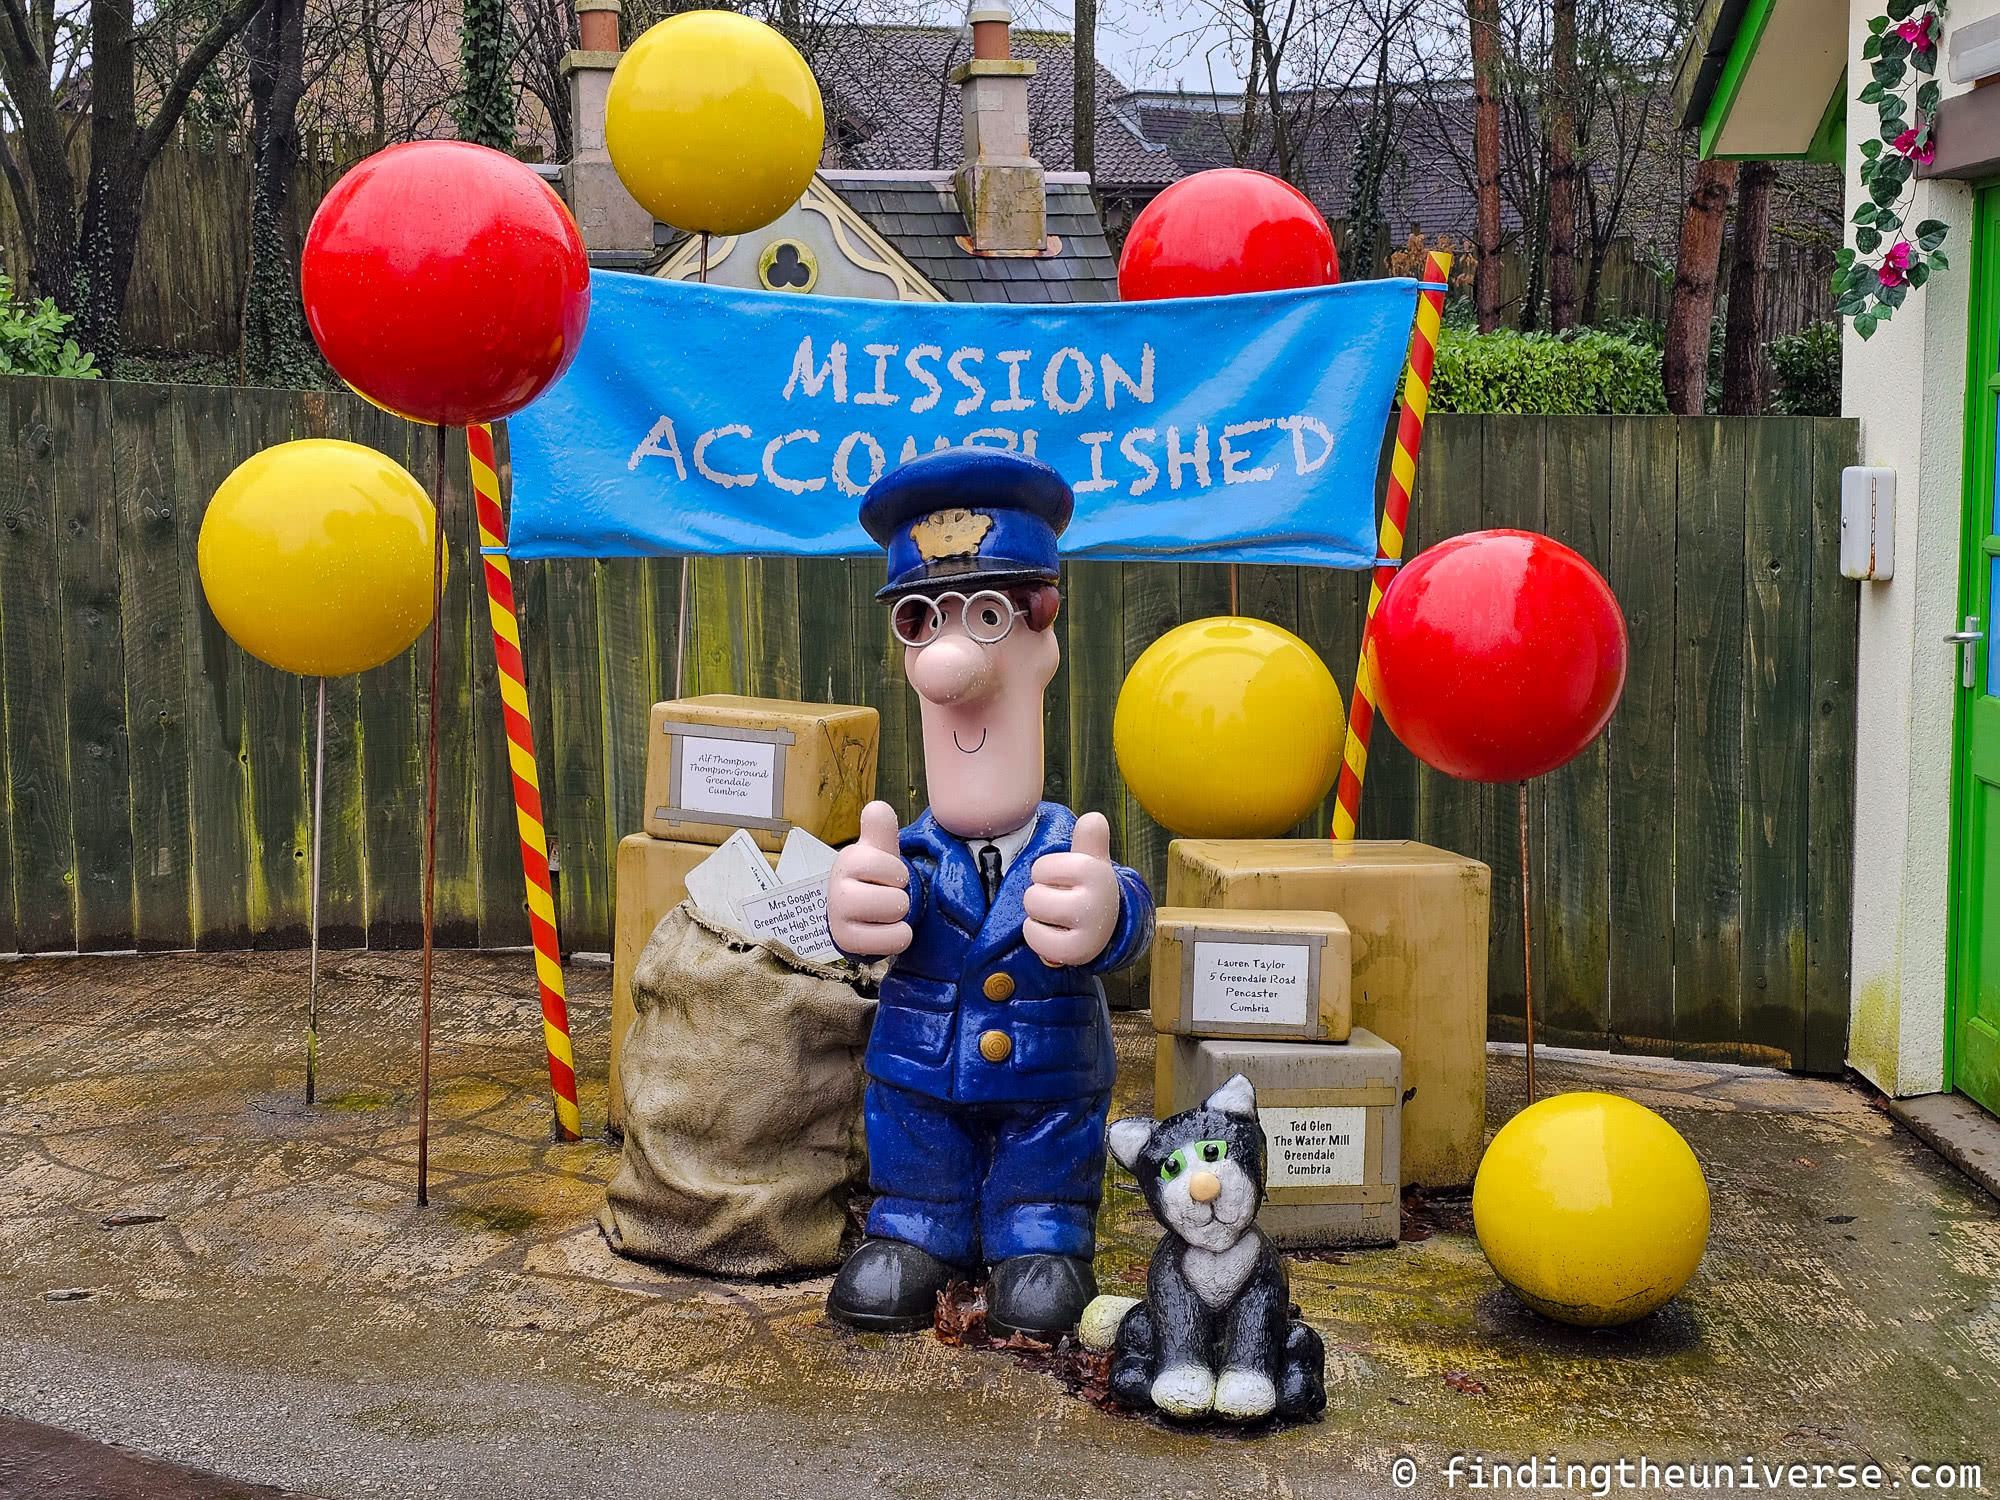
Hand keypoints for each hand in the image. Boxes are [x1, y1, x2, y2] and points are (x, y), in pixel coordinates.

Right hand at [827, 801, 911, 956]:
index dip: (899, 875)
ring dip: (898, 919)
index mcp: (849, 860)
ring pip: (892, 919)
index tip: (889, 876)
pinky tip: (884, 931)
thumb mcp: (881, 851)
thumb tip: (877, 807)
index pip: (894, 870)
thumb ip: (881, 828)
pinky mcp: (844, 941)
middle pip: (895, 900)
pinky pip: (886, 943)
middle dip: (900, 899)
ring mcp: (837, 916)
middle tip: (887, 897)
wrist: (862, 911)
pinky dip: (895, 938)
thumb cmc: (876, 878)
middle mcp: (836, 887)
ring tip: (886, 914)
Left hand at [1023, 811, 1120, 967]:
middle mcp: (1096, 899)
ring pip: (1033, 915)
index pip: (1040, 869)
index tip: (1065, 881)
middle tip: (1060, 901)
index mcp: (1095, 871)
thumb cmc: (1088, 887)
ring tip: (1058, 917)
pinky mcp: (1078, 951)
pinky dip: (1037, 936)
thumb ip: (1089, 838)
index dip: (1046, 874)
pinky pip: (1035, 938)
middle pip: (1033, 894)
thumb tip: (1093, 818)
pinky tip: (1055, 934)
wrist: (1107, 925)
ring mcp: (1088, 928)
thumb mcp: (1091, 860)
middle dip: (1040, 896)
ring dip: (1038, 916)